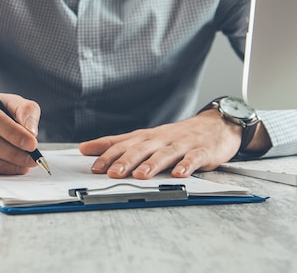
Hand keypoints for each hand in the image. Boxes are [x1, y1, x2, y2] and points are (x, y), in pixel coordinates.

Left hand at [79, 110, 252, 178]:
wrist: (215, 125)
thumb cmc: (175, 136)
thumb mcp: (145, 138)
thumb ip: (117, 144)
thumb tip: (85, 149)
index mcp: (146, 137)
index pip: (122, 144)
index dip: (107, 154)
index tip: (93, 166)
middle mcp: (160, 139)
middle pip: (140, 149)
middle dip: (125, 161)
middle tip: (111, 173)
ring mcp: (181, 144)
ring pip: (164, 154)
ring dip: (151, 164)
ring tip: (140, 175)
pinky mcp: (202, 151)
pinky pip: (194, 158)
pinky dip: (187, 165)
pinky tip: (179, 174)